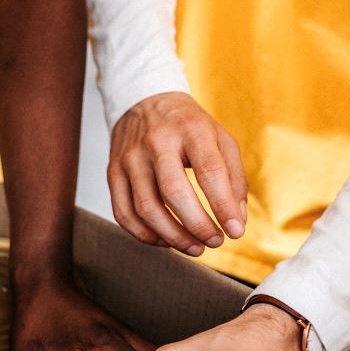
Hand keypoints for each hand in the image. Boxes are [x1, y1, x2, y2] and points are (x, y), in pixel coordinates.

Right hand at [108, 92, 247, 256]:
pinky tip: (165, 240)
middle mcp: (157, 141)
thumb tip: (236, 222)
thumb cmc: (189, 128)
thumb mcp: (220, 139)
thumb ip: (234, 179)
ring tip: (195, 248)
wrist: (145, 102)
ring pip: (146, 209)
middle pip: (174, 193)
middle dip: (197, 225)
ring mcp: (130, 157)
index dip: (223, 207)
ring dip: (173, 237)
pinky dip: (145, 235)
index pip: (209, 172)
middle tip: (215, 242)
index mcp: (190, 128)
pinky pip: (124, 213)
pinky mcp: (113, 172)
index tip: (235, 231)